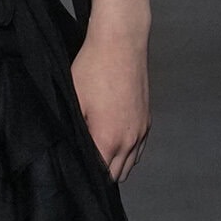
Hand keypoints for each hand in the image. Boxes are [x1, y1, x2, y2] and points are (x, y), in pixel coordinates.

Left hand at [70, 25, 149, 182]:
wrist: (121, 43)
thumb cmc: (93, 69)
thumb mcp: (75, 102)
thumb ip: (76, 133)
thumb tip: (73, 151)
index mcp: (109, 139)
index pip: (99, 176)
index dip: (86, 177)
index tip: (75, 171)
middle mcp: (130, 140)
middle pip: (116, 175)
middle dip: (100, 174)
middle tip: (83, 163)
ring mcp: (141, 131)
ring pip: (130, 164)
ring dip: (115, 164)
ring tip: (97, 154)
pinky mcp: (147, 120)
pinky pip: (138, 150)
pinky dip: (127, 153)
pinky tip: (113, 144)